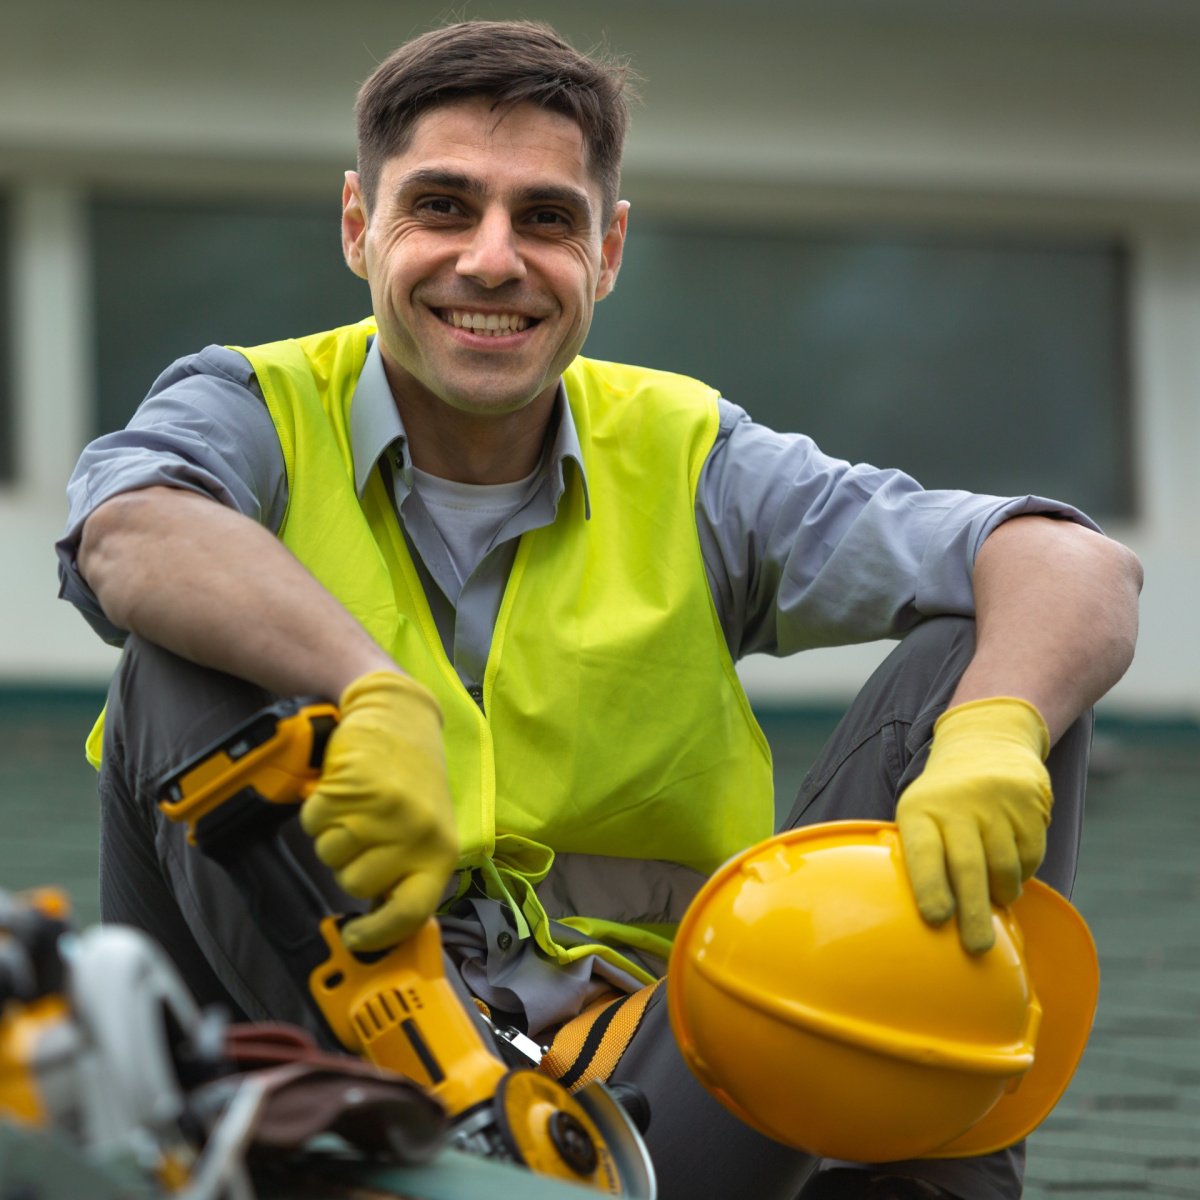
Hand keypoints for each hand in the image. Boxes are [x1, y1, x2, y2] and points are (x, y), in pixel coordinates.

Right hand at [300, 671, 457, 950]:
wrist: (399, 714)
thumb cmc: (413, 776)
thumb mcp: (428, 828)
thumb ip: (411, 872)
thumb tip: (386, 923)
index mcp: (441, 850)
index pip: (411, 913)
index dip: (378, 934)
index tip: (356, 937)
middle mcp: (416, 833)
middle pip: (354, 883)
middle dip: (350, 862)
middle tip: (364, 830)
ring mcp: (385, 810)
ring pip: (329, 854)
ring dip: (332, 834)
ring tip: (355, 807)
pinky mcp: (354, 786)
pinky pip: (314, 822)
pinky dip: (317, 811)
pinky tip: (341, 789)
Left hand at [895, 697, 1052, 953]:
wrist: (987, 744)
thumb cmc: (944, 800)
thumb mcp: (920, 814)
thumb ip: (924, 857)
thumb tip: (933, 924)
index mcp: (919, 810)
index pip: (923, 851)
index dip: (929, 885)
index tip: (936, 918)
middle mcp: (957, 806)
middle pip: (968, 867)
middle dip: (973, 913)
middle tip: (978, 948)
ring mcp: (995, 806)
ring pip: (1003, 868)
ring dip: (1002, 893)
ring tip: (997, 898)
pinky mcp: (1028, 806)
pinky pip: (1028, 858)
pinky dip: (1021, 873)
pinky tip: (1010, 864)